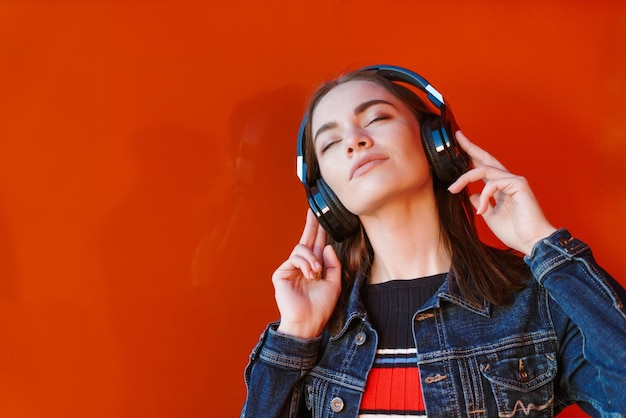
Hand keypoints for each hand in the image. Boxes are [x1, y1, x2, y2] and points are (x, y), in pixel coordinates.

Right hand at [272, 209, 341, 338]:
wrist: (308, 321)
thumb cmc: (321, 307)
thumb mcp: (334, 283)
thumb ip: (333, 264)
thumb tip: (326, 246)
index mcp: (314, 268)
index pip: (317, 245)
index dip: (320, 231)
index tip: (322, 217)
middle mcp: (302, 266)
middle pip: (306, 240)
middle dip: (311, 226)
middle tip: (313, 211)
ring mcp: (290, 269)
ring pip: (301, 249)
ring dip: (312, 259)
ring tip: (316, 272)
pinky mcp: (281, 273)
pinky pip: (294, 257)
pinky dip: (305, 263)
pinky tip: (310, 274)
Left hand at [447, 131, 556, 254]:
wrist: (531, 241)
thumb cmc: (515, 231)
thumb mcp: (490, 216)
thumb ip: (481, 203)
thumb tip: (470, 194)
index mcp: (500, 186)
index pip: (483, 166)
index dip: (471, 155)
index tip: (458, 143)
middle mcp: (507, 179)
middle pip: (485, 158)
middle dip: (470, 147)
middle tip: (457, 136)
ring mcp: (514, 180)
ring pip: (483, 170)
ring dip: (464, 179)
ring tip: (453, 189)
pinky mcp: (518, 184)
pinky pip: (492, 184)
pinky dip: (483, 197)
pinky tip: (482, 211)